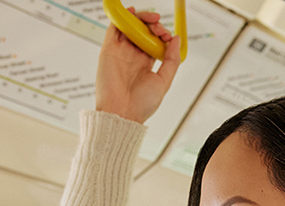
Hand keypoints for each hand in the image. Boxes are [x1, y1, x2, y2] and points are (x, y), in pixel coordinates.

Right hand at [95, 8, 181, 123]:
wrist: (122, 114)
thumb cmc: (142, 104)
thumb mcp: (164, 81)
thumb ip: (171, 60)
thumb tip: (176, 39)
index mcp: (145, 63)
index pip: (153, 40)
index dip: (161, 33)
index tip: (167, 35)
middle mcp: (132, 56)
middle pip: (142, 31)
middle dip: (153, 24)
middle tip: (159, 26)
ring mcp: (120, 52)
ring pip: (130, 27)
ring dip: (141, 18)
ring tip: (152, 19)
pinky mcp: (108, 50)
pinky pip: (114, 29)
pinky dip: (122, 18)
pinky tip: (132, 12)